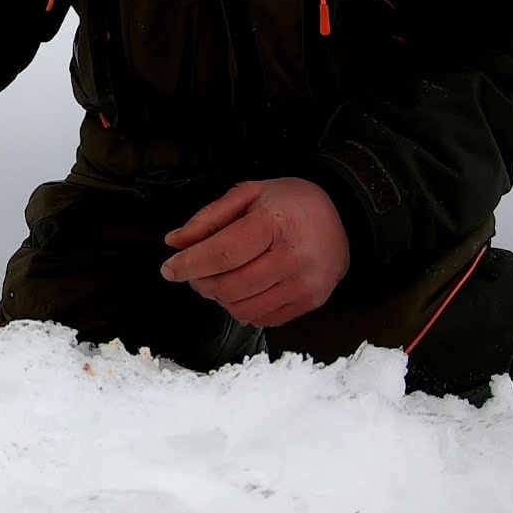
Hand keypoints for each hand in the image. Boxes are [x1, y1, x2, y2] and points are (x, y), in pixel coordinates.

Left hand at [160, 178, 349, 327]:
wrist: (344, 215)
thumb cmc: (289, 202)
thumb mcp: (248, 193)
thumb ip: (208, 218)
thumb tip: (174, 242)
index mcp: (275, 223)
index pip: (223, 253)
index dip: (189, 264)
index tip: (168, 269)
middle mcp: (293, 258)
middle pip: (229, 286)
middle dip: (200, 282)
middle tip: (194, 271)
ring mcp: (304, 285)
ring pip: (242, 309)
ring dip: (218, 298)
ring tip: (216, 279)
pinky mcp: (310, 303)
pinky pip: (262, 319)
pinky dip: (241, 308)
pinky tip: (241, 289)